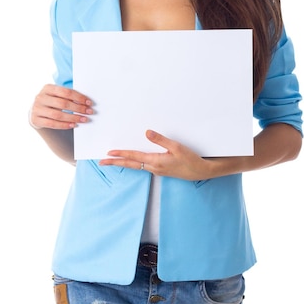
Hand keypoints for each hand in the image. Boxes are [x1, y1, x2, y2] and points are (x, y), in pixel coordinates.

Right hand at [29, 84, 92, 129]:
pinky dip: (64, 125)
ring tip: (83, 119)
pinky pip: (52, 124)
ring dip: (73, 118)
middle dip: (78, 108)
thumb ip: (68, 96)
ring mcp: (37, 109)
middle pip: (63, 103)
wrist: (36, 111)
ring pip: (58, 115)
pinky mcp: (36, 120)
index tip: (89, 103)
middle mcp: (41, 97)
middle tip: (89, 112)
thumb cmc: (51, 101)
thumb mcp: (57, 95)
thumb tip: (86, 102)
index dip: (79, 97)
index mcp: (48, 88)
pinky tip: (73, 125)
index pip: (66, 92)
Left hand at [99, 130, 213, 180]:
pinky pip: (143, 166)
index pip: (134, 157)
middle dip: (116, 163)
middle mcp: (154, 168)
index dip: (121, 154)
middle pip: (131, 164)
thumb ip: (160, 139)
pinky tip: (133, 161)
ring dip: (124, 163)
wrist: (201, 171)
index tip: (109, 153)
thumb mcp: (176, 146)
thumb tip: (147, 132)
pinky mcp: (161, 170)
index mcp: (156, 161)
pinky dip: (134, 163)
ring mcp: (157, 170)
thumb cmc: (190, 159)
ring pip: (136, 166)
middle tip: (102, 162)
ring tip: (114, 161)